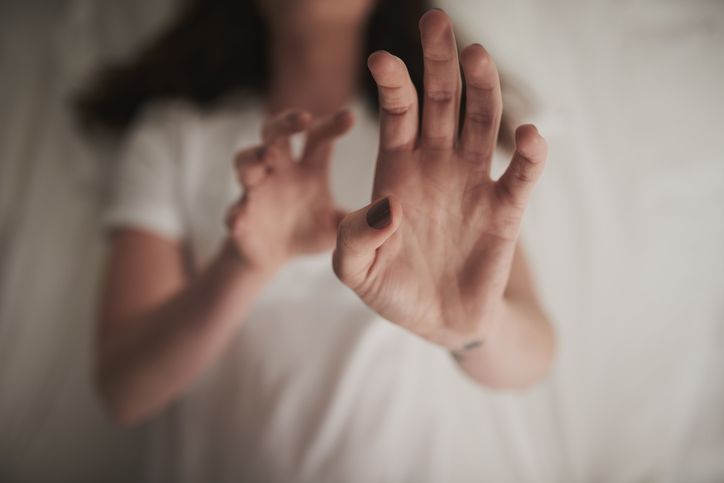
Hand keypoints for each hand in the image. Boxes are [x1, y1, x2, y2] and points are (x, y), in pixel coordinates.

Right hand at [226, 109, 353, 270]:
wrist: (273, 256)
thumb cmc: (308, 230)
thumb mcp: (338, 225)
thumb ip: (360, 219)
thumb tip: (389, 213)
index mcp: (307, 167)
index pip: (317, 137)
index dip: (331, 125)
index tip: (351, 117)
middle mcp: (279, 171)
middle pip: (275, 133)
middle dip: (285, 122)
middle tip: (303, 117)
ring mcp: (256, 191)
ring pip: (245, 162)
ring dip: (253, 156)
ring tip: (267, 157)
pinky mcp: (240, 218)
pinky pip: (233, 212)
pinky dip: (235, 214)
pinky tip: (239, 219)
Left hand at [333, 10, 547, 350]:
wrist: (438, 323)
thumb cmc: (392, 290)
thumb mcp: (355, 270)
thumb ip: (354, 239)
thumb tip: (387, 205)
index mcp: (397, 169)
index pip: (397, 113)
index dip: (392, 84)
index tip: (380, 60)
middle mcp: (437, 165)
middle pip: (441, 101)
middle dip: (438, 62)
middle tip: (435, 21)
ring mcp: (473, 182)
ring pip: (482, 122)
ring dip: (482, 88)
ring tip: (476, 55)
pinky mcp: (506, 209)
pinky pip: (522, 174)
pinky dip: (530, 153)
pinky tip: (529, 134)